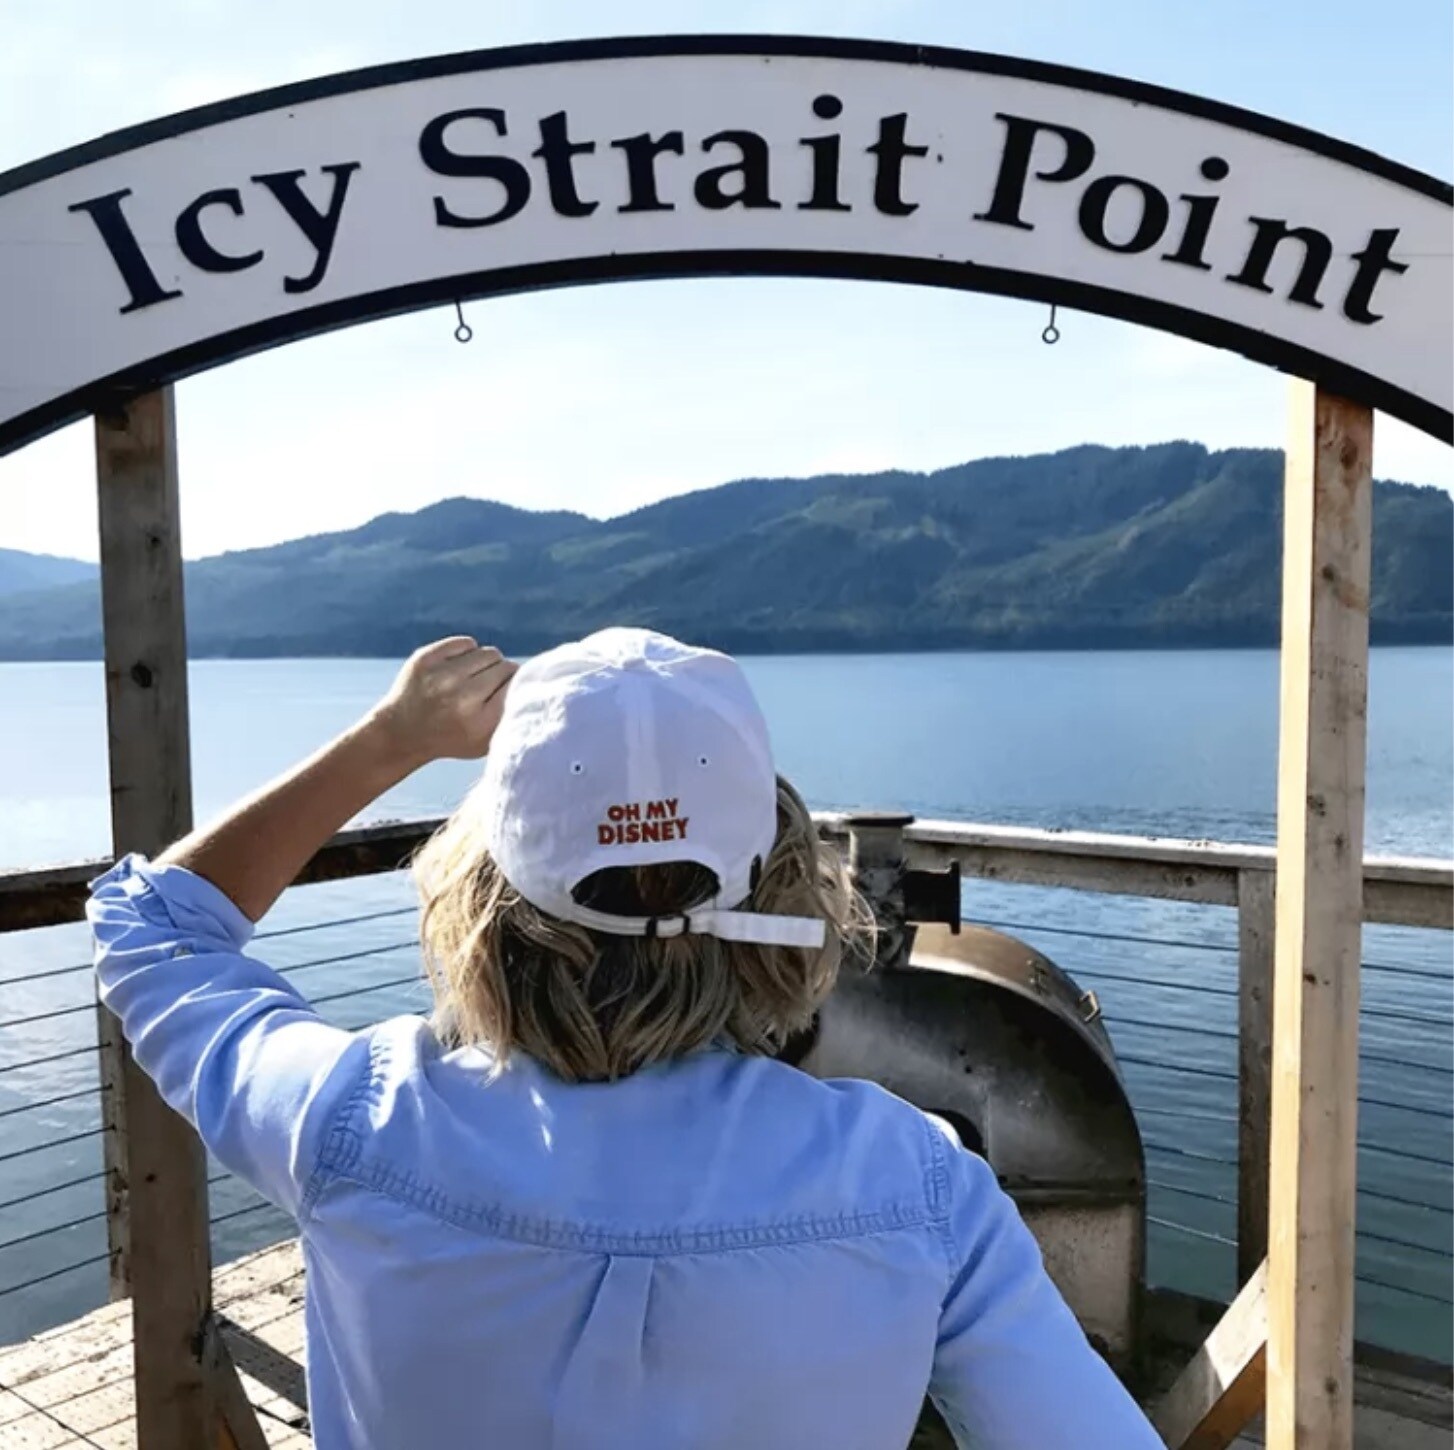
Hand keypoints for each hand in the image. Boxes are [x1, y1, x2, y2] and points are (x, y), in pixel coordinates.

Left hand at [369, 637, 517, 769]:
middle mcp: (462, 696)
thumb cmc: (453, 738)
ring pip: (489, 653)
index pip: (518, 686)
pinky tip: (458, 669)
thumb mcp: (487, 741)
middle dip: (503, 676)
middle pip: (506, 667)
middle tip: (490, 689)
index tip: (510, 693)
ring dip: (487, 664)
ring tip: (475, 679)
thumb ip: (511, 716)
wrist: (401, 733)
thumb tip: (534, 684)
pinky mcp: (426, 658)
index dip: (517, 687)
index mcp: (481, 721)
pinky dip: (468, 653)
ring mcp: (442, 675)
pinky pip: (467, 642)